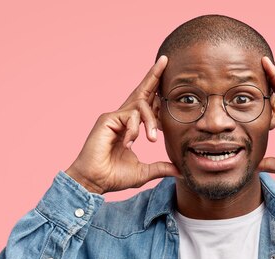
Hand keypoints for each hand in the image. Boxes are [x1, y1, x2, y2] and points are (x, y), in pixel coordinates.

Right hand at [65, 56, 179, 193]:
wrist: (95, 182)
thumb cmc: (114, 176)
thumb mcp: (144, 172)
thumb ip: (161, 168)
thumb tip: (179, 171)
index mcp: (129, 126)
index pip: (146, 104)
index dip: (157, 93)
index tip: (170, 85)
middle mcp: (121, 117)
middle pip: (141, 91)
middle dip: (154, 75)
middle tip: (165, 59)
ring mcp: (113, 117)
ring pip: (140, 106)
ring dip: (150, 122)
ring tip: (152, 139)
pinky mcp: (107, 120)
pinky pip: (129, 116)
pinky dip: (133, 129)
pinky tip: (128, 142)